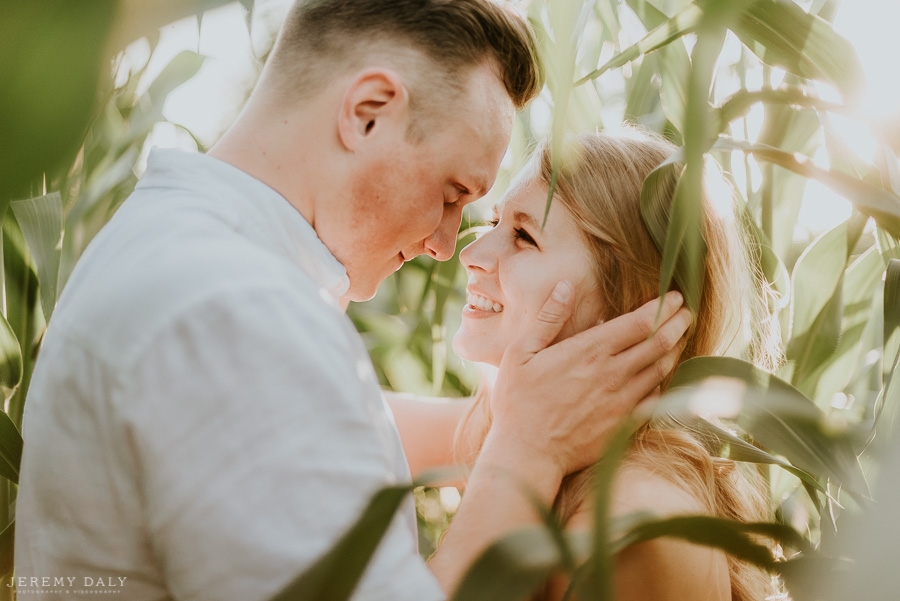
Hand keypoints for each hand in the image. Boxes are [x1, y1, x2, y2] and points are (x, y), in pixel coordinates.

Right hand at [487, 282, 690, 478]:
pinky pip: (656, 397)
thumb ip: (548, 318)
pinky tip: (662, 373)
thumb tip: (566, 286)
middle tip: (686, 311)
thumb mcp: (520, 353)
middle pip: (660, 342)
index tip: (674, 296)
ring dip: (676, 349)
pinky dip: (664, 380)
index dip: (663, 306)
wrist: (528, 454)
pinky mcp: (625, 424)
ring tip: (680, 336)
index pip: (640, 322)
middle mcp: (613, 374)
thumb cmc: (517, 401)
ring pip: (662, 369)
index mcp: (589, 351)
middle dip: (678, 322)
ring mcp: (623, 401)